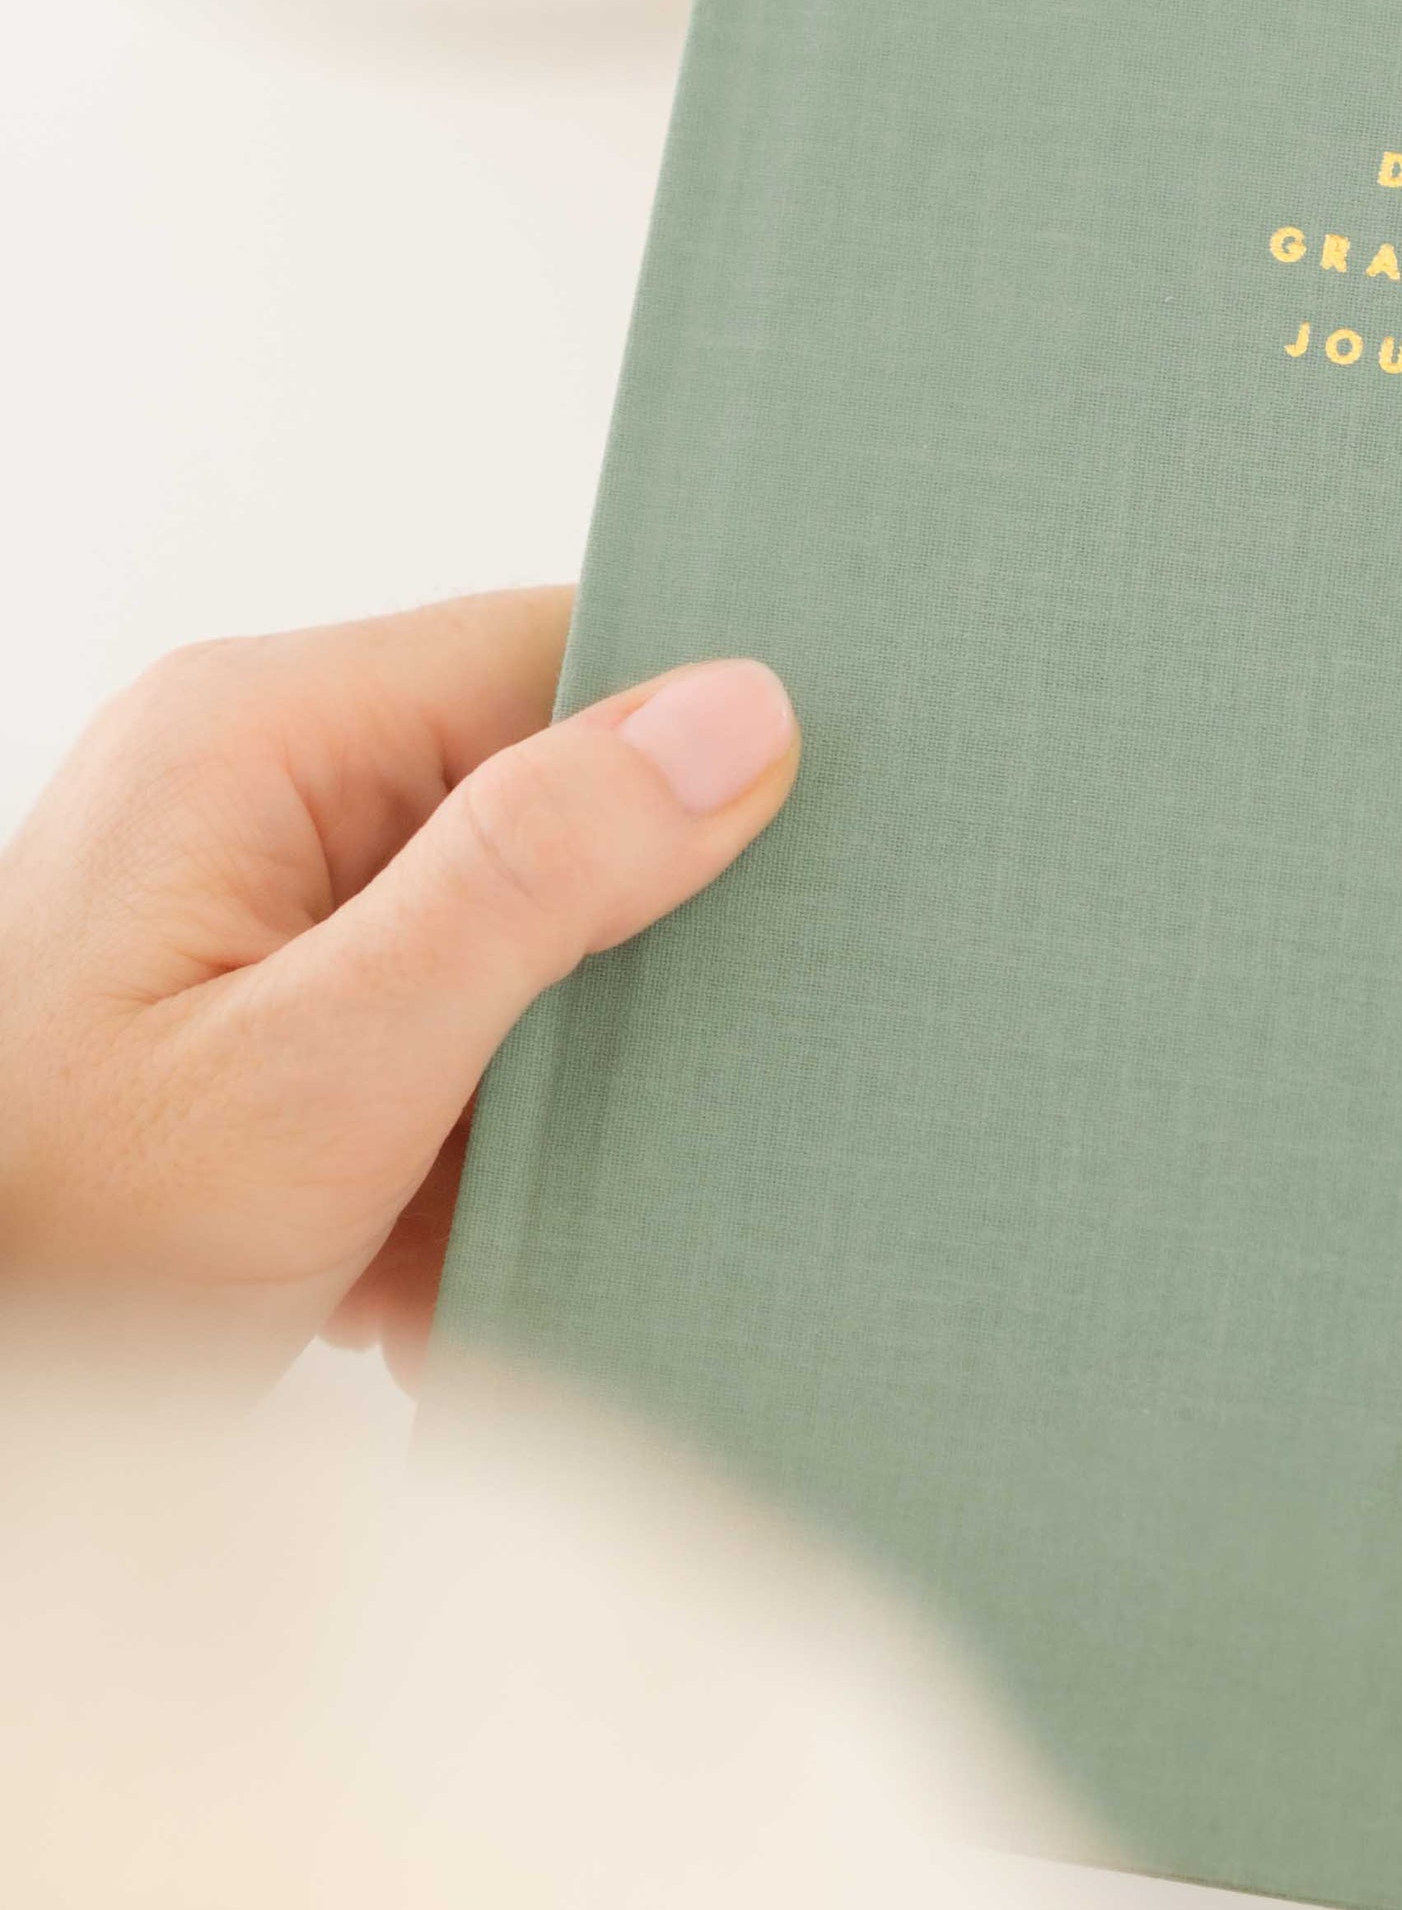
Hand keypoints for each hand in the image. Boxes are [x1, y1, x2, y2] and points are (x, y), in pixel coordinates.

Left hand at [0, 592, 799, 1375]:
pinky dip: (475, 1147)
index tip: (817, 858)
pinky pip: (447, 1026)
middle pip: (553, 796)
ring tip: (525, 1201)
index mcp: (263, 738)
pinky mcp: (270, 1009)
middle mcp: (261, 785)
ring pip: (519, 933)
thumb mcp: (325, 1070)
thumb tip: (741, 714)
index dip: (703, 744)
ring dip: (555, 1081)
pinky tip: (440, 1257)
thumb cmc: (50, 1241)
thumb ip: (535, 877)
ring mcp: (261, 899)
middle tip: (687, 1073)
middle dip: (632, 954)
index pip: (563, 651)